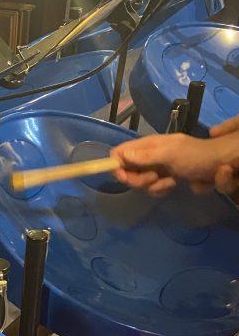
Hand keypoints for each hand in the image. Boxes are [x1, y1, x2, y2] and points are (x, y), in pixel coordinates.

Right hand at [111, 131, 238, 195]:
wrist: (219, 164)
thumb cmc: (195, 155)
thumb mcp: (170, 153)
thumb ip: (145, 155)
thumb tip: (121, 155)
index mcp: (148, 145)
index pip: (119, 153)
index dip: (117, 165)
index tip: (123, 176)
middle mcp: (149, 156)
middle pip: (127, 171)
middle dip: (138, 179)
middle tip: (154, 177)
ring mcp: (156, 169)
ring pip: (140, 183)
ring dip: (153, 186)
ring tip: (169, 180)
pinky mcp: (165, 180)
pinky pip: (153, 190)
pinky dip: (161, 190)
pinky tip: (173, 184)